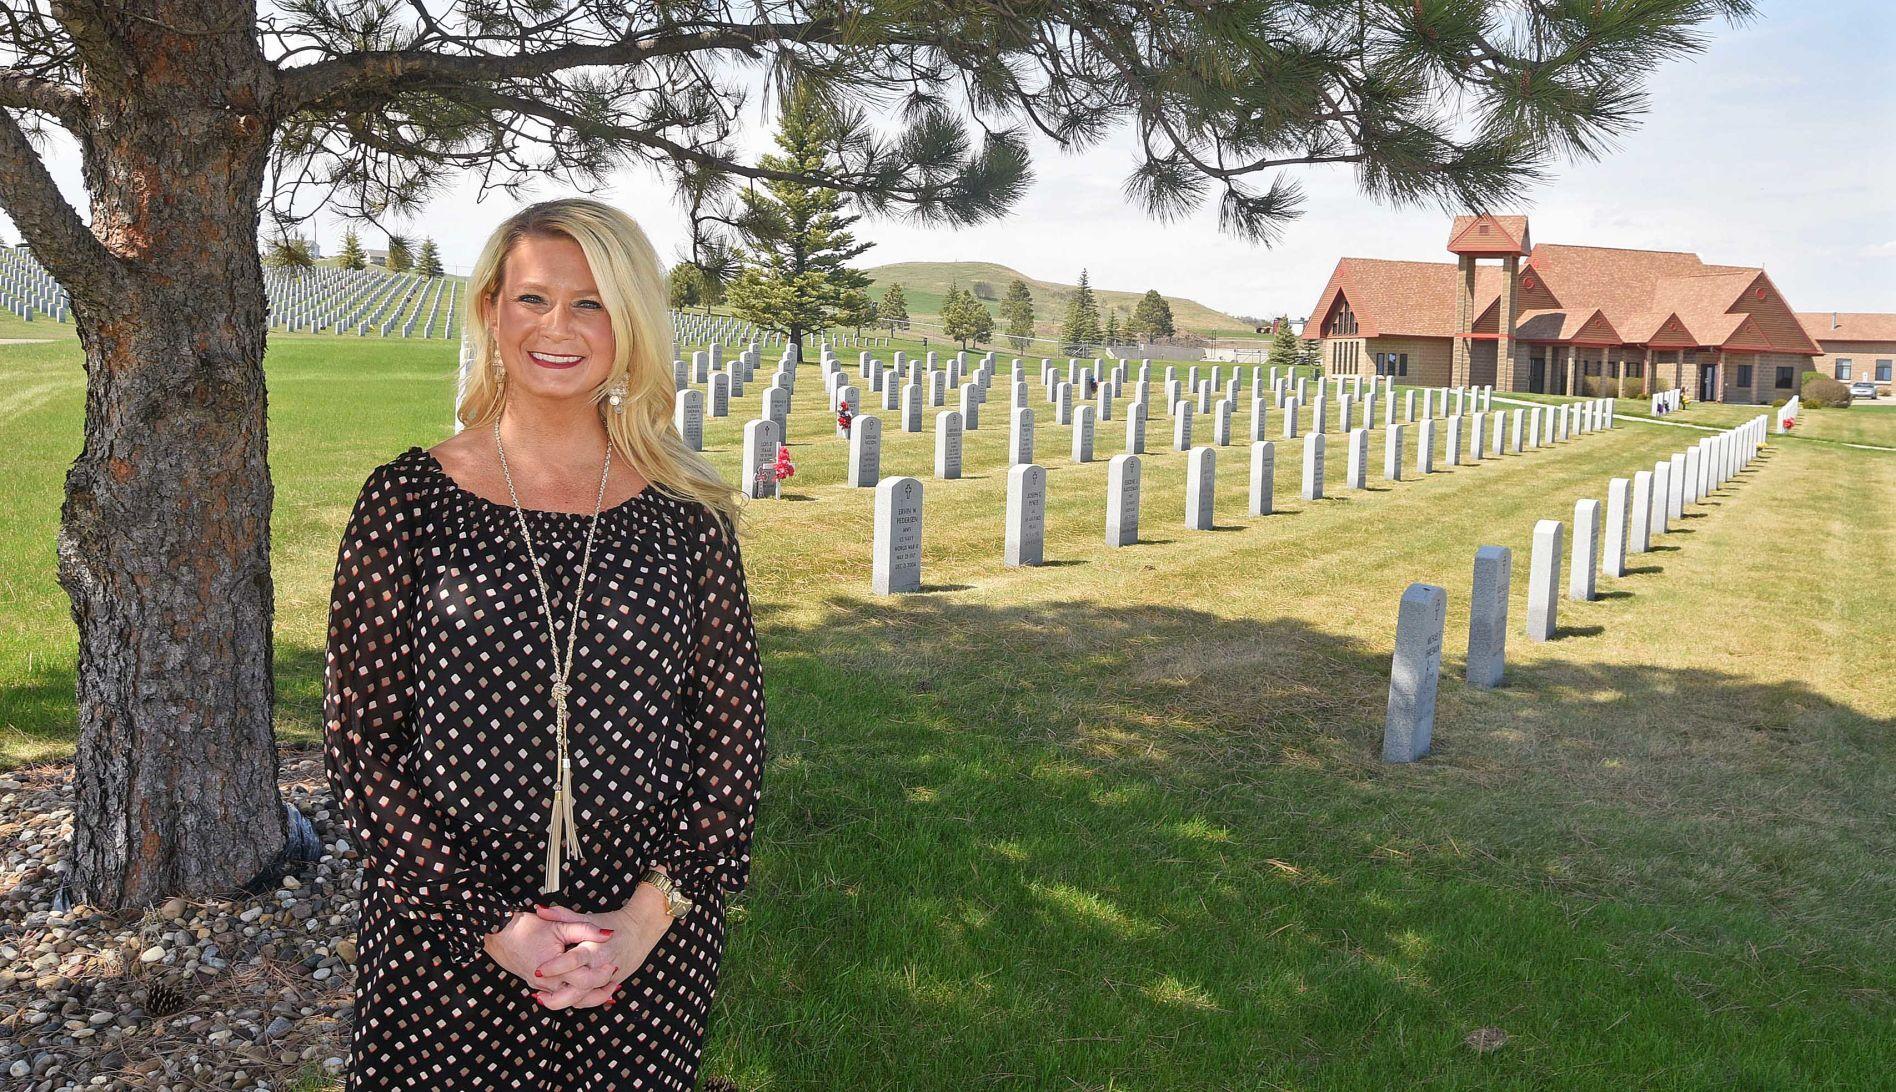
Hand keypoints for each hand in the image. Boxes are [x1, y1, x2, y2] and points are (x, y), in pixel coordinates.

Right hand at [481, 910, 613, 1002]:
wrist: (499, 934)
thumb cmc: (527, 928)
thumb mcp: (560, 925)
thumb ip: (585, 930)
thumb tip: (608, 935)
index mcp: (554, 968)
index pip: (583, 980)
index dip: (601, 976)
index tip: (614, 967)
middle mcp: (546, 983)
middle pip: (578, 997)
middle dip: (598, 994)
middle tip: (614, 984)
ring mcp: (540, 987)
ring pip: (568, 1001)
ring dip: (588, 997)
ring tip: (605, 991)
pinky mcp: (537, 986)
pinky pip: (558, 996)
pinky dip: (573, 994)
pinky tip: (586, 989)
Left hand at [527, 883, 675, 1010]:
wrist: (641, 930)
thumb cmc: (614, 923)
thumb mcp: (589, 918)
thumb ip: (563, 915)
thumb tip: (540, 909)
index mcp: (595, 947)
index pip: (574, 961)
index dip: (555, 967)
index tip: (539, 970)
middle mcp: (602, 965)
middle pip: (580, 987)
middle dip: (558, 996)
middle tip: (538, 994)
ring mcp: (608, 977)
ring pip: (587, 998)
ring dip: (565, 1002)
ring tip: (545, 999)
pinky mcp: (612, 984)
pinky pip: (594, 998)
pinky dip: (579, 1001)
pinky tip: (564, 998)